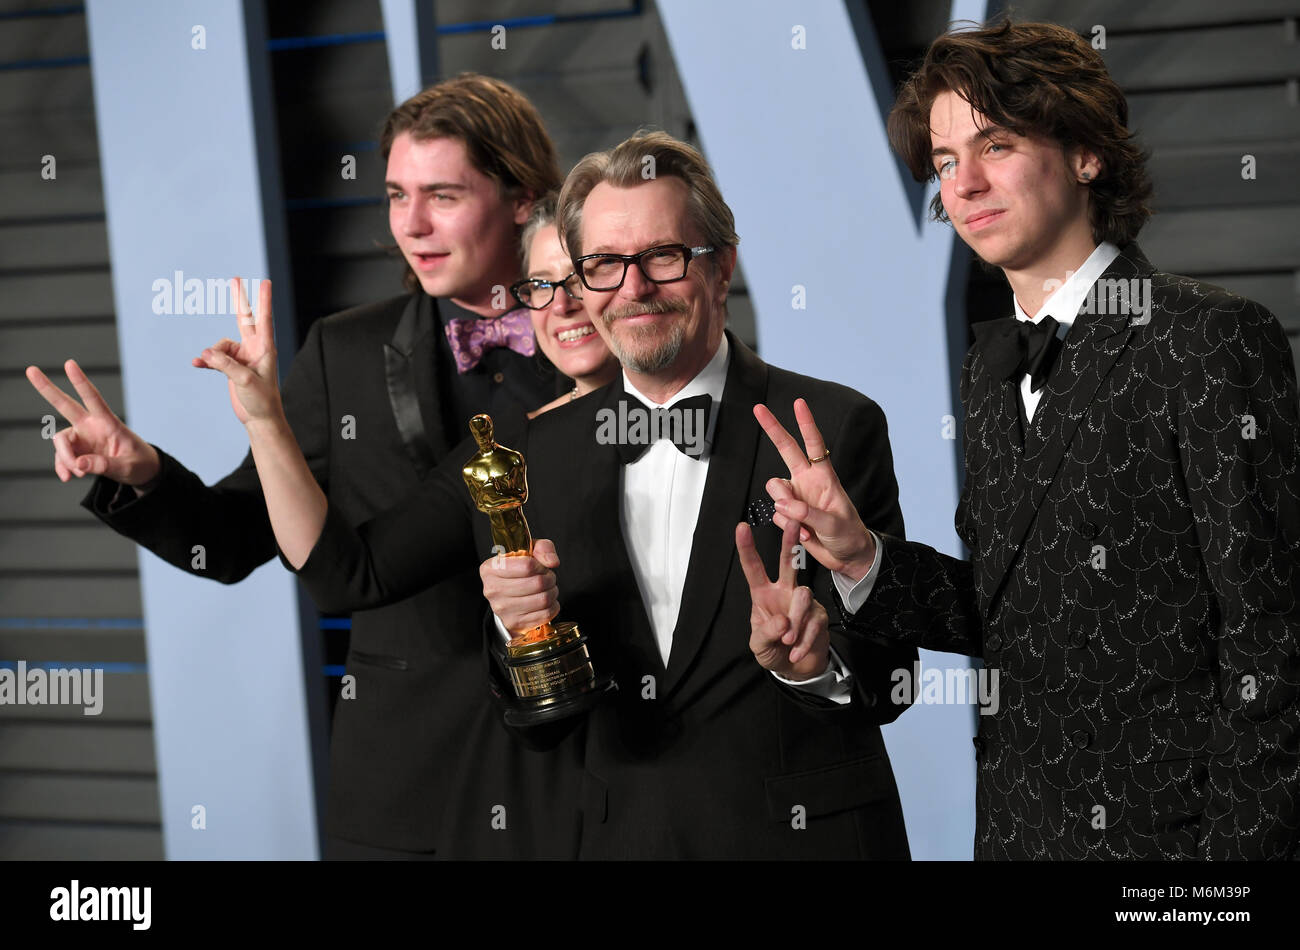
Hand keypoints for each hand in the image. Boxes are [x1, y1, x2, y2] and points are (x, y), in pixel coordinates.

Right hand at [25, 359, 161, 487]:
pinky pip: (62, 457)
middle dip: (47, 388)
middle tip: (30, 369)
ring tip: (77, 475)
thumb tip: (79, 464)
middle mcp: (91, 426)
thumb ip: (104, 465)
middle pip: (65, 405)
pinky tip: (68, 477)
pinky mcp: (77, 450)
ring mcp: (82, 437)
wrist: (140, 472)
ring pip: (61, 442)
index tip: (69, 364)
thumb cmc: (139, 464)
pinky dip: (63, 467)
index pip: (93, 399)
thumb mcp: (128, 467)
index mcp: (109, 423)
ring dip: (65, 459)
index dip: (81, 382)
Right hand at [192, 278, 282, 425]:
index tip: (265, 282)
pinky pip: (214, 357)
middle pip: (244, 318)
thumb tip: (207, 353)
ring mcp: (242, 356)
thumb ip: (226, 365)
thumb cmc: (262, 399)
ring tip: (206, 363)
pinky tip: (197, 364)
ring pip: (220, 345)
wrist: (259, 418)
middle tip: (235, 278)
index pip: (264, 319)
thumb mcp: (245, 380)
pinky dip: (207, 360)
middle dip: (239, 299)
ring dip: (212, 354)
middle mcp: (254, 348)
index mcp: (265, 348)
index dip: (263, 300)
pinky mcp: (232, 366)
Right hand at [480, 539, 561, 634]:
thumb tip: (552, 562)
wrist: (509, 596)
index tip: (540, 566)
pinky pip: (545, 614)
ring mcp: (502, 609)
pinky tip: (546, 601)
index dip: (540, 565)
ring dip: (552, 592)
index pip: (527, 566)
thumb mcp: (528, 551)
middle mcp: (492, 590)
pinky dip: (552, 606)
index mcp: (490, 569)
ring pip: (543, 599)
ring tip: (547, 588)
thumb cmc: (519, 571)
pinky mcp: (514, 623)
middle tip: (547, 578)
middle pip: (537, 583)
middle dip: (549, 578)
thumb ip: (543, 548)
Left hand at [736, 518, 829, 679]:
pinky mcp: (820, 615)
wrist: (796, 668)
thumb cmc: (773, 651)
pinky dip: (804, 641)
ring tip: (788, 641)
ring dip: (795, 622)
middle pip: (789, 563)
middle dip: (790, 542)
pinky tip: (796, 652)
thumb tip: (782, 622)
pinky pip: (814, 622)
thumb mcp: (760, 646)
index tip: (741, 527)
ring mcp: (804, 602)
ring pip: (803, 596)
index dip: (747, 549)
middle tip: (794, 524)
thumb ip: (766, 633)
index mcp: (763, 595)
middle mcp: (784, 592)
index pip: (753, 569)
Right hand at [754, 398, 875, 580]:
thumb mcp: (834, 524)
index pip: (814, 445)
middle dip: (772, 428)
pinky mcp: (789, 514)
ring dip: (785, 507)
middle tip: (758, 408)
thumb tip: (784, 506)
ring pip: (775, 490)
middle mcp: (807, 482)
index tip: (799, 404)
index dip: (806, 424)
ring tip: (804, 526)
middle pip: (786, 449)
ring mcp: (796, 497)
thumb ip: (808, 513)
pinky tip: (804, 535)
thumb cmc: (848, 535)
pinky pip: (777, 515)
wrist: (846, 556)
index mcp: (824, 477)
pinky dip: (788, 527)